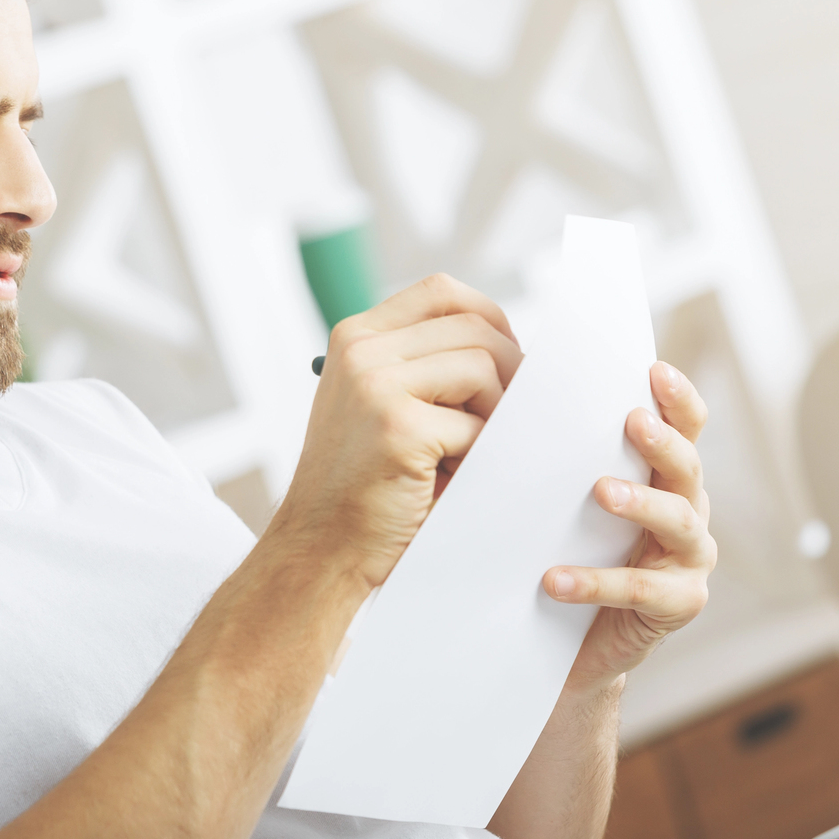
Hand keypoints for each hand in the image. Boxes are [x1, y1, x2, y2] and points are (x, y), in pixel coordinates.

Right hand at [272, 274, 523, 588]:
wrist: (321, 546)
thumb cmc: (364, 482)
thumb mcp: (381, 404)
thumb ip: (426, 365)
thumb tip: (517, 350)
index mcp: (356, 337)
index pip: (442, 292)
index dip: (490, 318)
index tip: (507, 358)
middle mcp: (361, 350)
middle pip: (475, 327)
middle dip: (510, 372)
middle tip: (507, 418)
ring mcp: (375, 384)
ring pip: (484, 367)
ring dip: (494, 416)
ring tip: (468, 452)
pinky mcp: (397, 426)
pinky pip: (476, 426)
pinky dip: (476, 457)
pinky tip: (450, 479)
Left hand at [546, 362, 714, 688]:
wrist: (570, 643)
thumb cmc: (567, 553)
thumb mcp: (568, 502)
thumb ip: (565, 460)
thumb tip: (518, 398)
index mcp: (665, 477)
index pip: (685, 427)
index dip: (677, 398)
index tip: (653, 369)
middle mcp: (688, 510)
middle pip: (688, 468)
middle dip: (663, 442)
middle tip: (633, 421)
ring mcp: (689, 559)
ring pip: (678, 521)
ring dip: (640, 503)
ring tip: (601, 492)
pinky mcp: (678, 605)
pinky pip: (640, 590)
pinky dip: (596, 581)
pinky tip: (554, 579)